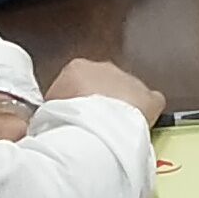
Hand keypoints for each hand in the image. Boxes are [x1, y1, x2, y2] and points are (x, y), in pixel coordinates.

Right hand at [45, 56, 167, 124]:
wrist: (95, 129)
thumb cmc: (66, 121)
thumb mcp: (47, 112)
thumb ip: (53, 109)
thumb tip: (49, 120)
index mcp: (77, 67)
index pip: (74, 82)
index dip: (72, 101)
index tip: (72, 117)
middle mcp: (105, 68)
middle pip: (102, 83)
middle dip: (99, 101)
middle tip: (93, 125)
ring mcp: (129, 80)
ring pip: (126, 91)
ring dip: (121, 106)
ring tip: (113, 130)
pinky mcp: (149, 97)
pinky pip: (151, 101)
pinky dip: (147, 112)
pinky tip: (140, 125)